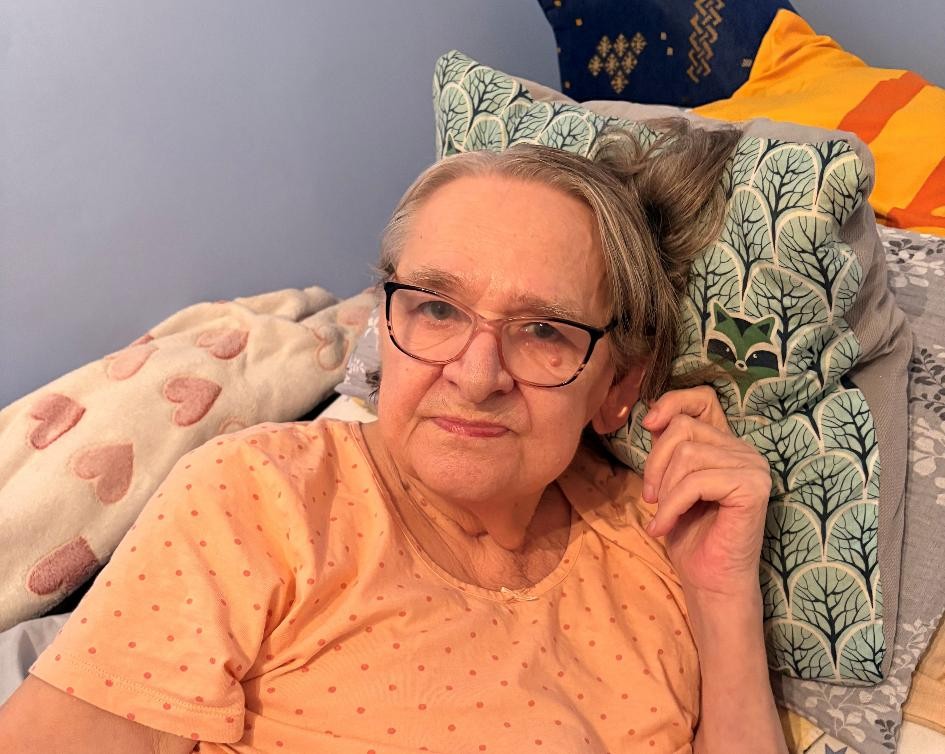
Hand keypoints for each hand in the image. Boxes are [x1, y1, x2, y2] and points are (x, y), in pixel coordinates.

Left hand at [641, 386, 771, 598]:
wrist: (708, 580)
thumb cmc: (689, 534)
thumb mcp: (669, 481)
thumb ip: (669, 448)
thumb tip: (653, 417)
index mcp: (727, 445)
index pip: (703, 399)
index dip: (672, 403)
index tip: (649, 425)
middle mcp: (745, 451)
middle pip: (684, 428)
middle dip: (656, 463)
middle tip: (650, 498)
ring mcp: (753, 467)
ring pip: (687, 452)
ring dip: (664, 490)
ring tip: (662, 516)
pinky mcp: (752, 487)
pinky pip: (696, 481)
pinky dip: (672, 505)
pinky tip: (664, 527)